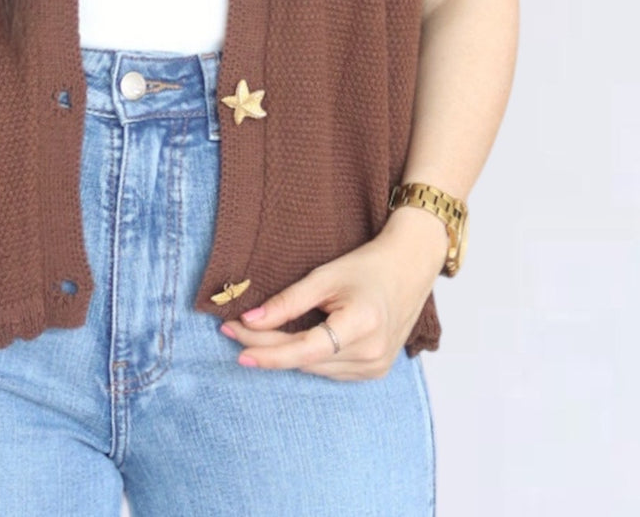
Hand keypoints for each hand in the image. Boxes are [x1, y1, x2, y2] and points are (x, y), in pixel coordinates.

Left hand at [218, 210, 446, 379]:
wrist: (408, 268)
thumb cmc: (367, 266)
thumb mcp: (325, 276)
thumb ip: (288, 301)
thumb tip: (250, 320)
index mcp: (361, 326)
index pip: (304, 349)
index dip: (267, 349)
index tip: (234, 338)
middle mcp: (371, 355)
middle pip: (304, 360)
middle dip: (266, 346)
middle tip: (231, 332)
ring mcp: (376, 367)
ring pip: (314, 369)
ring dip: (283, 355)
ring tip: (253, 337)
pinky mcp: (375, 372)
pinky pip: (329, 371)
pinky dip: (307, 358)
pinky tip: (289, 344)